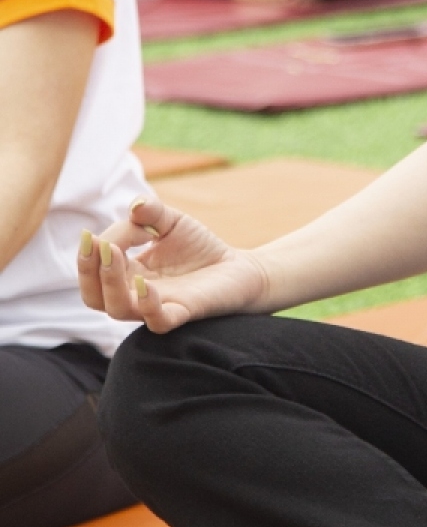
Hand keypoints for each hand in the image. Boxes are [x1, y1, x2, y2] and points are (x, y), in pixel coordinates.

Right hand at [78, 193, 266, 333]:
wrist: (238, 268)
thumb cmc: (199, 247)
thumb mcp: (173, 222)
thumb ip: (152, 213)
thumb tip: (135, 206)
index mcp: (126, 274)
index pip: (97, 264)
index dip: (102, 243)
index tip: (132, 221)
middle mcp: (135, 294)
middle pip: (93, 295)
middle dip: (87, 269)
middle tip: (95, 243)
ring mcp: (157, 305)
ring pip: (117, 309)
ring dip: (109, 282)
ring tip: (113, 254)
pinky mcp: (183, 313)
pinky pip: (157, 320)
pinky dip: (147, 304)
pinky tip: (145, 283)